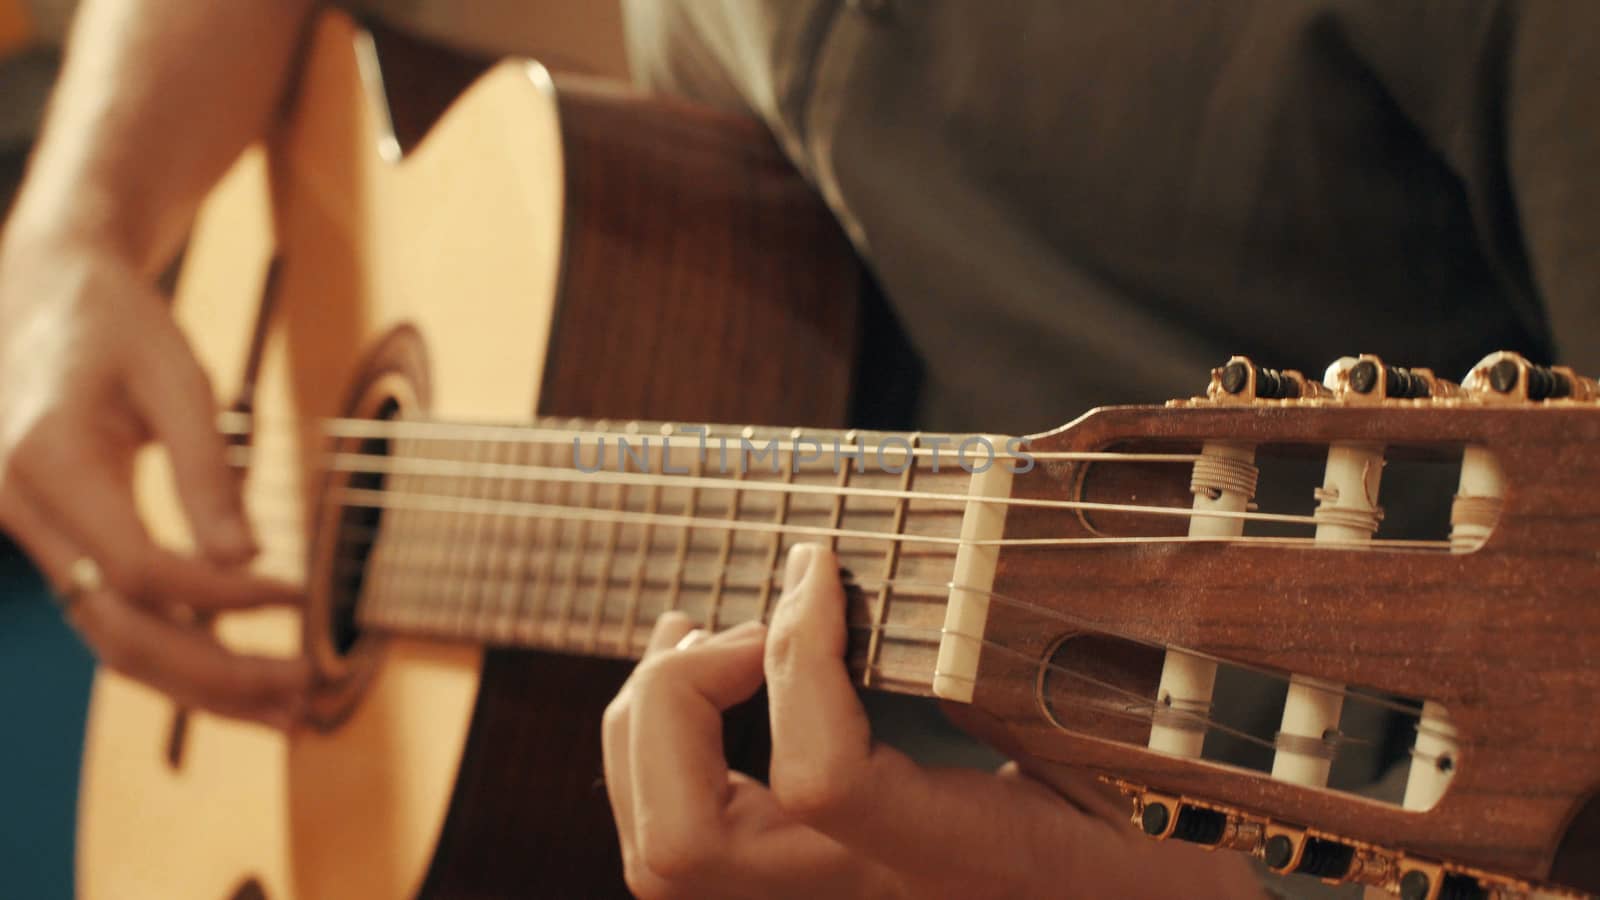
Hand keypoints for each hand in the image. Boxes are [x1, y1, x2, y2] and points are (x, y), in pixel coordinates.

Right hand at [0, 239, 308, 726]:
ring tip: (282, 710)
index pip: (141, 567)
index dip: (225, 598)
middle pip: (119, 629)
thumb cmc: (118, 324)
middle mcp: (20, 508)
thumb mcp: (176, 377)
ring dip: (198, 686)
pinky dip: (175, 651)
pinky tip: (236, 673)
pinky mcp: (52, 543)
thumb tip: (246, 560)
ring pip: (108, 640)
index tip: (297, 596)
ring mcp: (27, 532)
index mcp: (46, 457)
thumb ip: (206, 470)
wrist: (46, 290)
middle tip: (302, 698)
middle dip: (214, 676)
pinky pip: (110, 615)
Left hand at [603, 543, 1266, 898]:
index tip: (819, 564)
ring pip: (662, 853)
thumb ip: (1033, 684)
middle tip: (740, 620)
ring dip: (649, 724)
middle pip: (683, 843)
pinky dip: (661, 754)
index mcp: (963, 866)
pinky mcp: (799, 898)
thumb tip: (962, 561)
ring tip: (696, 637)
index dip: (798, 655)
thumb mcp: (1120, 765)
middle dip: (677, 699)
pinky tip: (709, 684)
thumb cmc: (1147, 861)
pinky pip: (684, 844)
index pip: (822, 781)